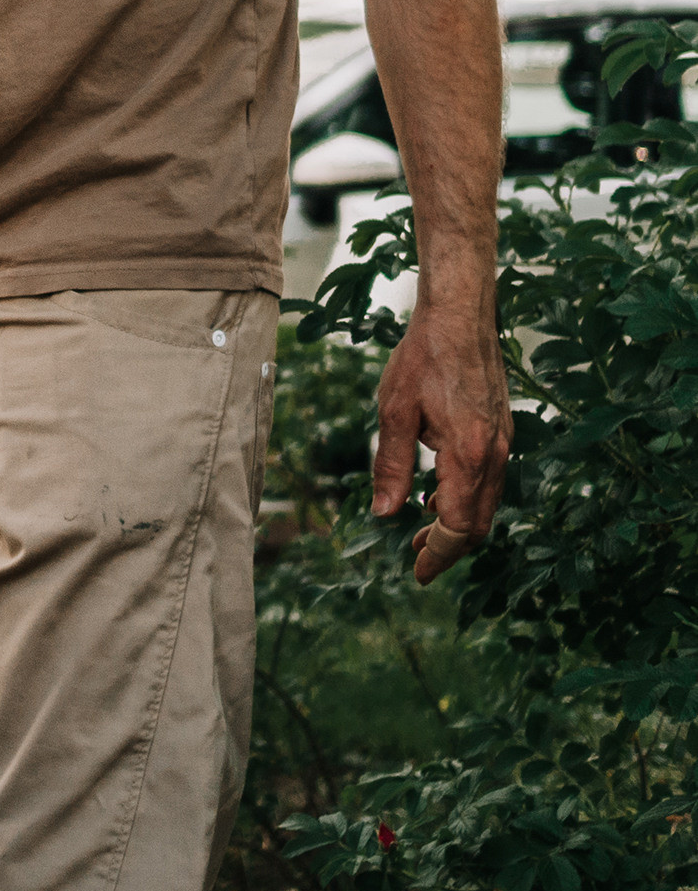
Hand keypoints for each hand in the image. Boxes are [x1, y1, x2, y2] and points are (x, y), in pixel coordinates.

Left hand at [372, 299, 511, 582]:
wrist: (461, 317)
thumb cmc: (423, 358)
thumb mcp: (393, 413)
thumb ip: (392, 467)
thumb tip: (386, 514)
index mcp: (469, 455)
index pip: (459, 526)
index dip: (438, 555)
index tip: (416, 573)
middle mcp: (495, 455)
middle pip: (478, 524)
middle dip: (448, 548)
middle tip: (416, 560)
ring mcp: (504, 443)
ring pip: (486, 504)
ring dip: (457, 525)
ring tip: (422, 534)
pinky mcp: (502, 431)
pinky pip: (489, 481)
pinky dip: (466, 499)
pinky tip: (437, 496)